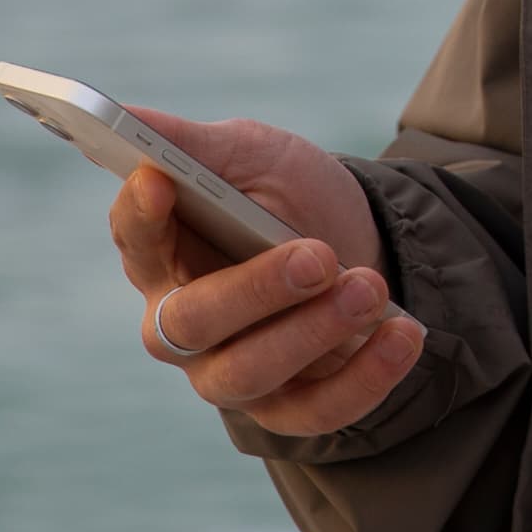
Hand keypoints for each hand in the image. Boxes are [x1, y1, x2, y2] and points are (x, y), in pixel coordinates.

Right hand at [106, 109, 420, 437]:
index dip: (141, 215)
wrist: (360, 240)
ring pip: (249, 372)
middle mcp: (180, 325)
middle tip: (319, 256)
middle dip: (256, 290)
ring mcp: (229, 373)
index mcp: (161, 255)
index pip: (135, 240)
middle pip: (191, 322)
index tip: (161, 181)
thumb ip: (193, 144)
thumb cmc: (287, 195)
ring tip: (369, 287)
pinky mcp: (287, 409)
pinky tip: (402, 333)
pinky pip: (316, 411)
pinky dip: (364, 377)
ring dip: (313, 331)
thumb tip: (129, 119)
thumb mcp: (251, 155)